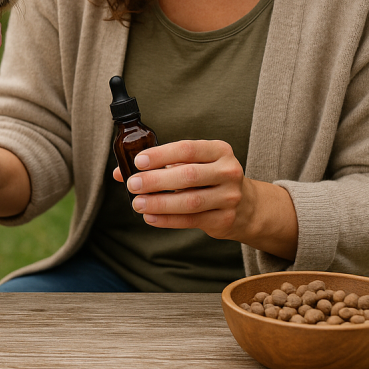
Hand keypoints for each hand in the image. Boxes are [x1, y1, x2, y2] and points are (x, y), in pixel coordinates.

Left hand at [112, 139, 297, 258]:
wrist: (247, 205)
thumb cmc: (211, 178)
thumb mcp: (194, 163)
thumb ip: (161, 165)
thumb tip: (121, 172)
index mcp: (219, 150)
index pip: (187, 149)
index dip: (161, 155)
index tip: (138, 161)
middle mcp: (227, 171)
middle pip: (188, 176)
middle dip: (156, 181)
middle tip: (133, 184)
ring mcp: (228, 197)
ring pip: (189, 201)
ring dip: (159, 203)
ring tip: (138, 203)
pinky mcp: (224, 219)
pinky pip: (191, 220)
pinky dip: (167, 220)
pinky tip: (150, 217)